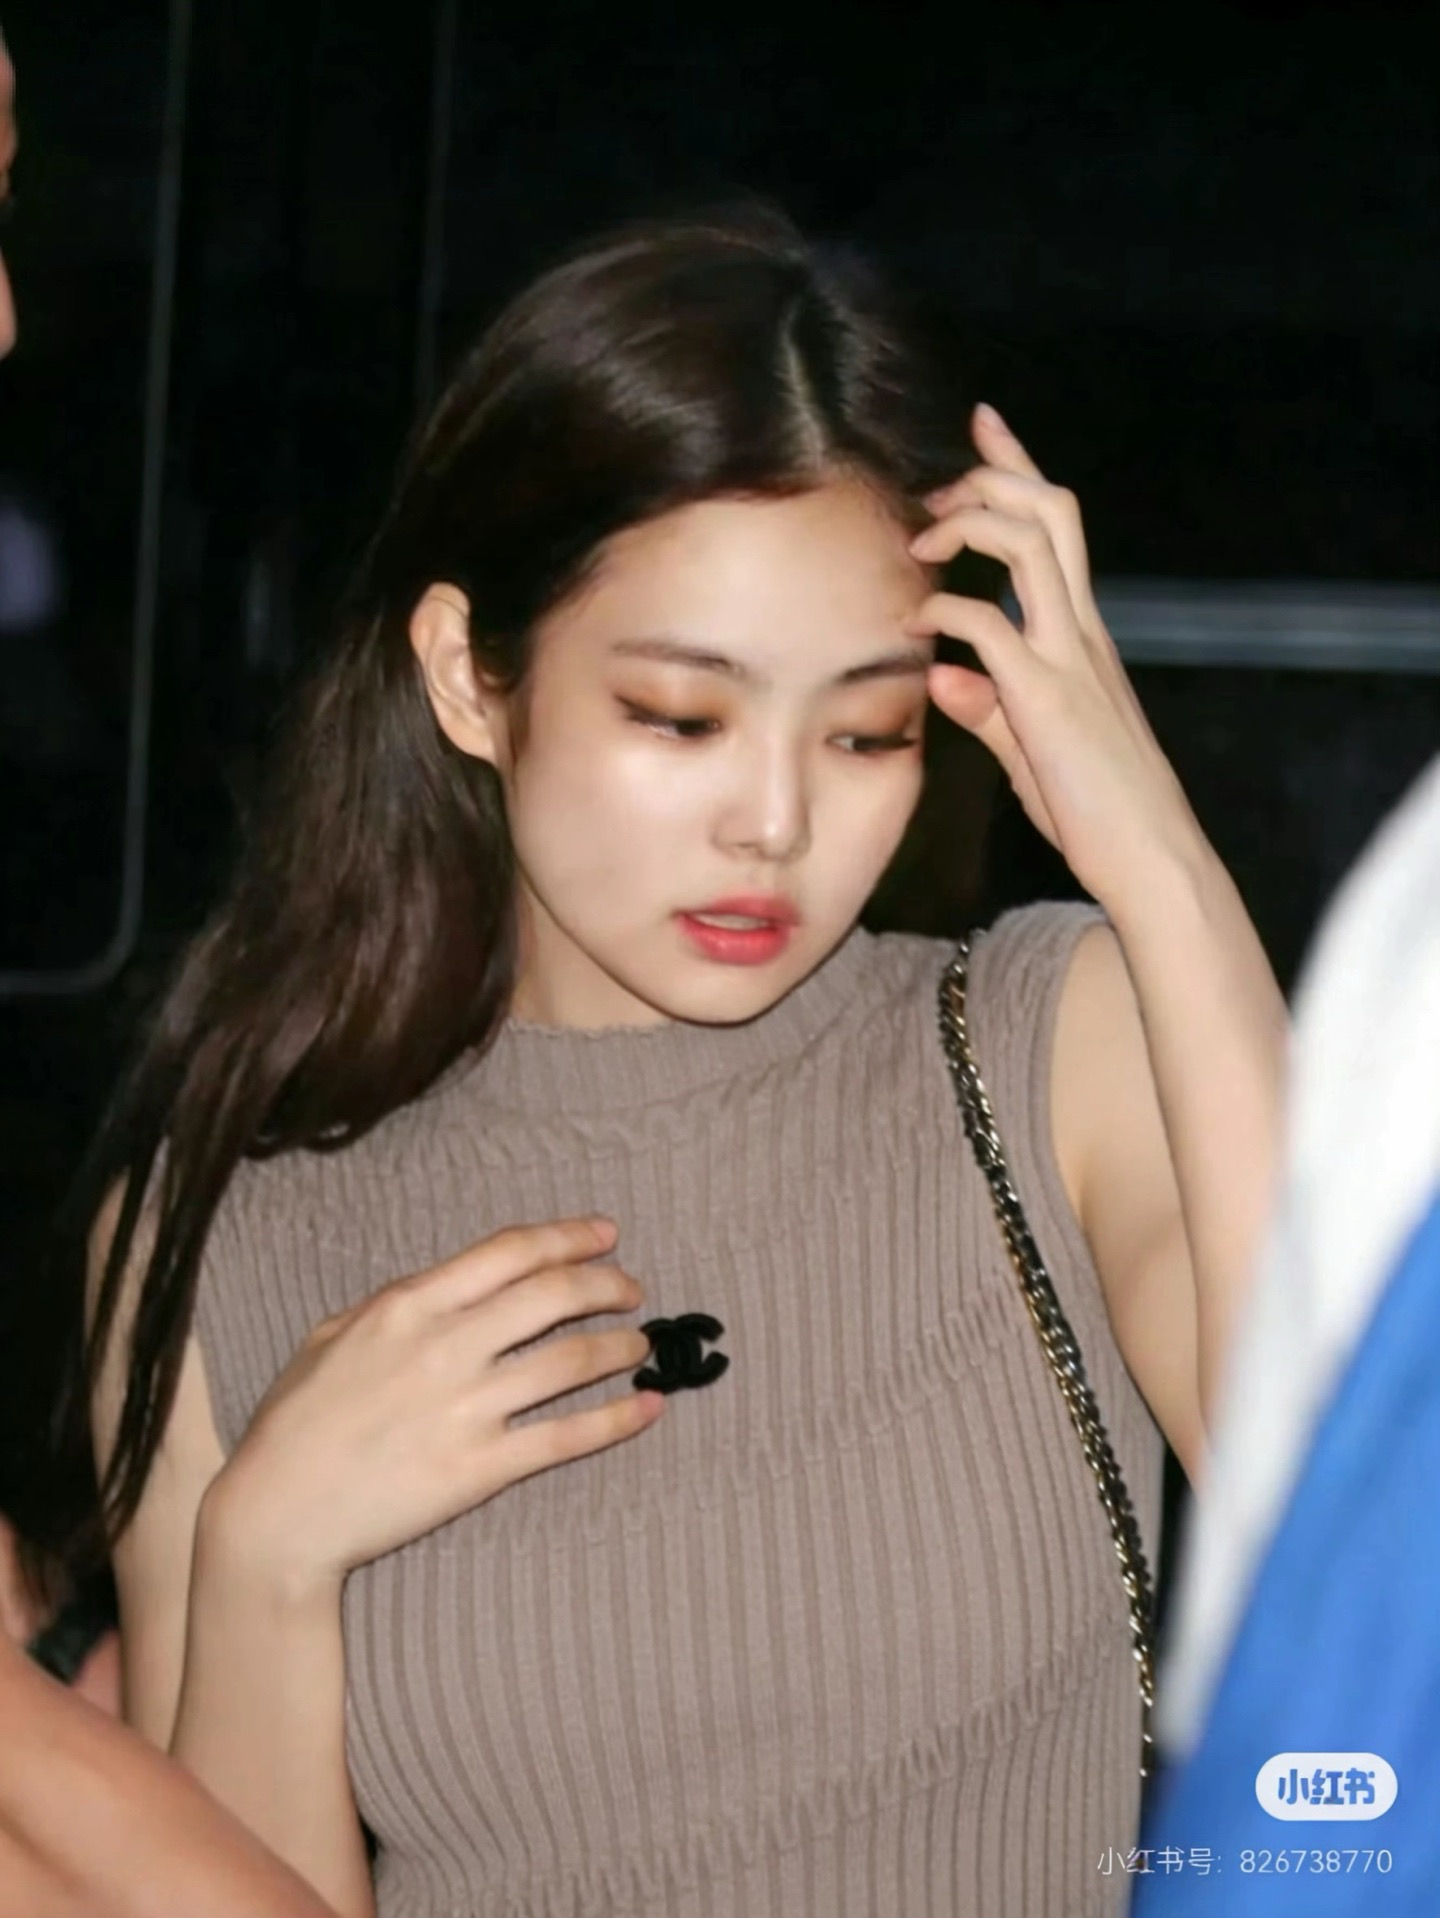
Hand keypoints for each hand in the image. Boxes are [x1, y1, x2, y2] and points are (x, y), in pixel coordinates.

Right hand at [208, 1216, 660, 1588]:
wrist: (277, 1515)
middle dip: (607, 1284)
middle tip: (631, 1289)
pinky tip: (648, 1407)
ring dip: (621, 1346)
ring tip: (641, 1344)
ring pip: (572, 1360)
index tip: (605, 1235)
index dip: (568, 1237)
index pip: (510, 1251)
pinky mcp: (481, 1468)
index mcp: (409, 1305)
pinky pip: (567, 1436)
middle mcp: (446, 1346)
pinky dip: (618, 1418)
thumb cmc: (294, 1424)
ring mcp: (467, 1408)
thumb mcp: (330, 1336)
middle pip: (554, 1294)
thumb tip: (451, 1285)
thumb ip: (395, 1303)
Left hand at [907, 403, 1202, 906]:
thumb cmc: (1099, 814)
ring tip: (921, 546)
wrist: (1151, 861)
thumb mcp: (1033, 753)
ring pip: (1029, 543)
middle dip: (990, 477)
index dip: (1019, 468)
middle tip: (935, 489)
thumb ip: (990, 709)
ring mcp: (1071, 660)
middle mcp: (1083, 634)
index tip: (983, 425)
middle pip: (1051, 510)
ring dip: (966, 526)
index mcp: (1083, 637)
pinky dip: (946, 613)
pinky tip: (916, 628)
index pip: (1057, 528)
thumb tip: (940, 674)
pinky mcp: (1050, 700)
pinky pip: (992, 628)